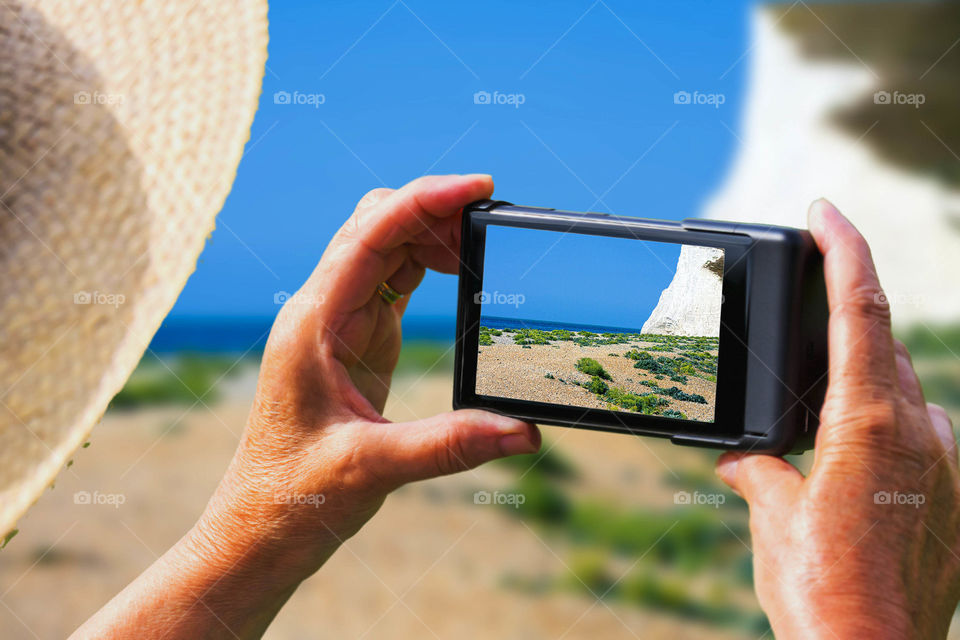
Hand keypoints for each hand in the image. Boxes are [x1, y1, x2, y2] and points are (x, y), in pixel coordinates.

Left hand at [73, 175, 539, 638]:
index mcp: (314, 324)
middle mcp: (322, 312)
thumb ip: (449, 447)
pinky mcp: (354, 341)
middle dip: (433, 209)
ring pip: (384, 248)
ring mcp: (337, 323)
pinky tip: (459, 271)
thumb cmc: (294, 497)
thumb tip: (525, 432)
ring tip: (484, 244)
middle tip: (494, 219)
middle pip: (376, 226)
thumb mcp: (372, 470)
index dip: (425, 201)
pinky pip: (391, 281)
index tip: (480, 187)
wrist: (259, 527)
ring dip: (431, 234)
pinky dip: (426, 265)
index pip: (370, 234)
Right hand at [716, 200, 959, 638]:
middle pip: (885, 344)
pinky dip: (887, 421)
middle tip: (798, 315)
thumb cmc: (822, 591)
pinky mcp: (956, 495)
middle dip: (844, 318)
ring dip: (865, 376)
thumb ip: (759, 468)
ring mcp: (947, 465)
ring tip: (817, 402)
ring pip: (906, 388)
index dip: (846, 249)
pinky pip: (924, 431)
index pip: (861, 310)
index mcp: (870, 423)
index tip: (825, 210)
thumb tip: (740, 454)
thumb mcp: (771, 518)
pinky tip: (854, 455)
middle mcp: (921, 432)